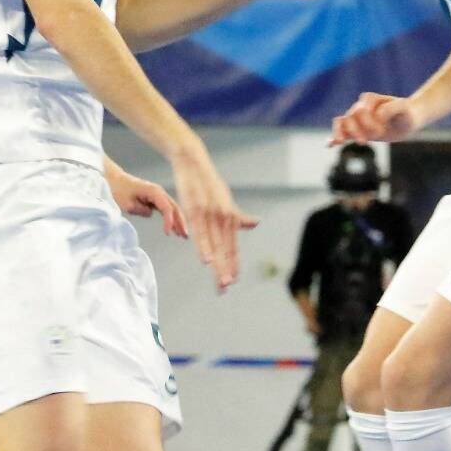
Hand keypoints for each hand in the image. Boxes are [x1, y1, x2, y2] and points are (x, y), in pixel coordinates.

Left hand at [107, 169, 188, 238]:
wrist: (115, 180)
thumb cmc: (119, 190)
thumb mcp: (127, 203)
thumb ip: (141, 210)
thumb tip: (150, 213)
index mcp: (154, 191)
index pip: (166, 208)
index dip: (169, 221)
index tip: (167, 233)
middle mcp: (159, 192)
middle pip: (174, 208)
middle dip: (180, 222)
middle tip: (185, 236)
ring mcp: (158, 195)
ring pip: (172, 210)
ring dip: (178, 222)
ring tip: (183, 235)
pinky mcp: (155, 199)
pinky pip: (166, 210)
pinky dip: (171, 219)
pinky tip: (175, 229)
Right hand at [171, 146, 258, 291]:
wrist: (194, 162)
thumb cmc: (209, 183)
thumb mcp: (226, 200)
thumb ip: (239, 217)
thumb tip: (256, 224)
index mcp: (231, 217)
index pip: (233, 247)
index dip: (233, 264)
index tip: (234, 281)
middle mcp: (224, 217)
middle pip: (226, 249)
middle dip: (225, 270)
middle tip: (226, 288)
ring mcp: (210, 214)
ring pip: (215, 245)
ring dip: (218, 264)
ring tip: (220, 281)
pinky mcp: (195, 209)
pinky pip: (200, 233)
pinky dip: (204, 247)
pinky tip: (207, 260)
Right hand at [330, 92, 417, 145]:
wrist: (408, 120)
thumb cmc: (406, 113)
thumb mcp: (403, 108)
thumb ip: (391, 109)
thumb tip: (377, 117)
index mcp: (369, 99)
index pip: (361, 111)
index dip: (368, 123)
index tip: (381, 131)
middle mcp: (360, 107)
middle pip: (349, 117)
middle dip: (355, 131)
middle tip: (365, 143)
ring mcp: (357, 119)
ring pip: (341, 123)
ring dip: (340, 133)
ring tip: (341, 142)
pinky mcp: (357, 131)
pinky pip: (342, 132)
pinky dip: (334, 138)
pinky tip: (329, 145)